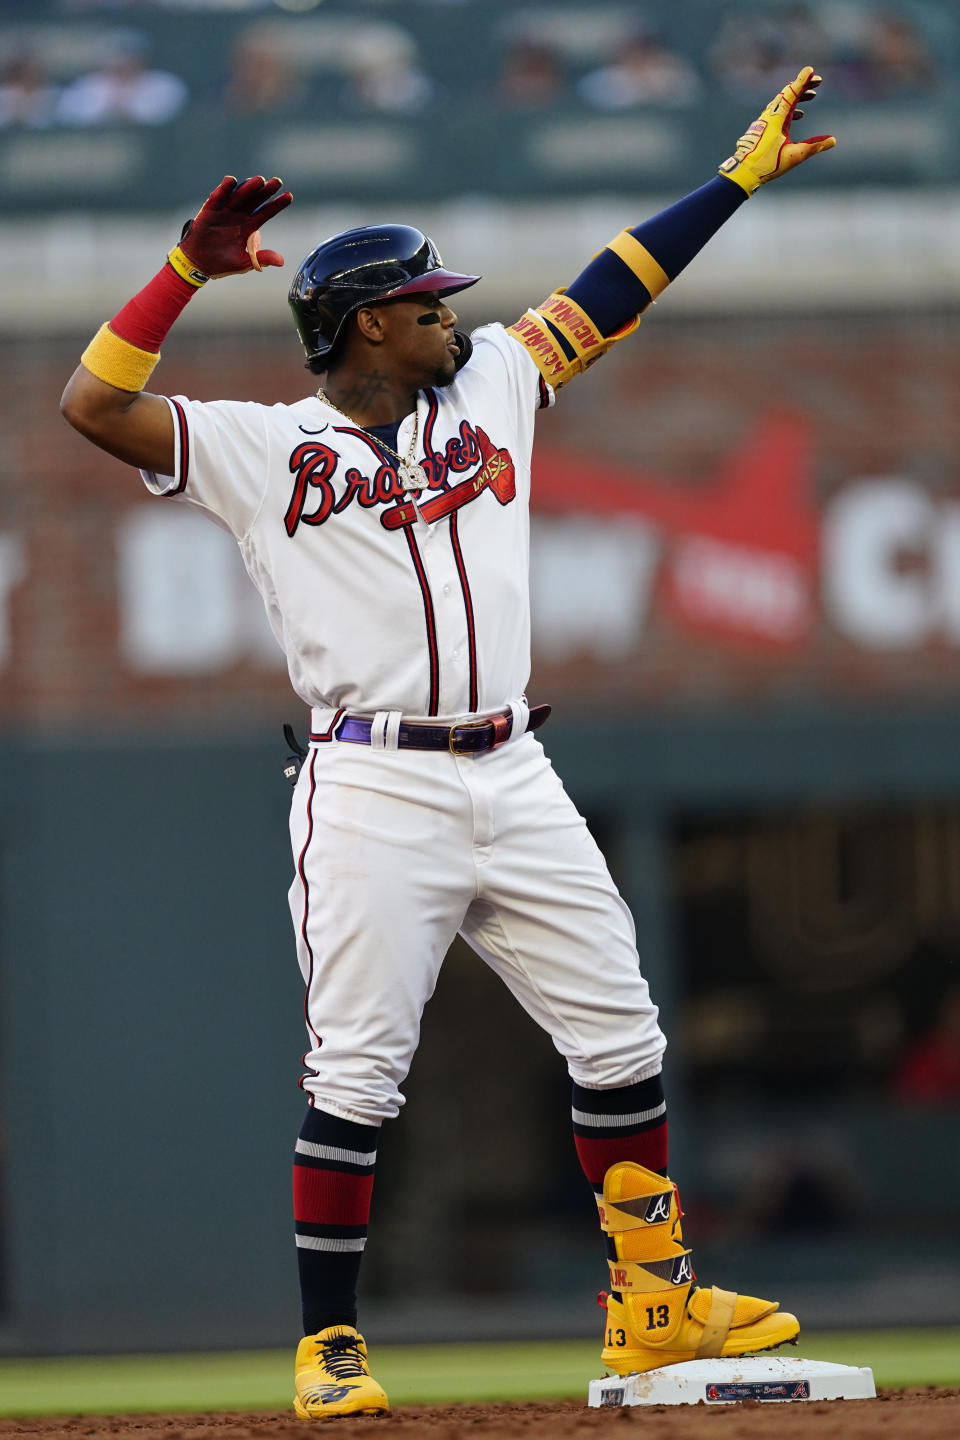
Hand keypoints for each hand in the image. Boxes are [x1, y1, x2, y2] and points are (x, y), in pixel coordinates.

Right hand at [177, 174, 292, 279]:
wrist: (199, 264)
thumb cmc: (222, 263)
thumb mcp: (245, 262)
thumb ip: (261, 258)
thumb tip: (282, 261)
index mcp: (248, 227)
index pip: (265, 213)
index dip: (277, 205)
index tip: (289, 196)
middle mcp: (238, 216)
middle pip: (255, 201)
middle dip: (266, 191)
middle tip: (277, 181)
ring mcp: (224, 212)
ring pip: (239, 196)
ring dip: (248, 187)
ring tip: (260, 180)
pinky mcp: (209, 211)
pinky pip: (217, 198)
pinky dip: (223, 189)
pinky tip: (231, 181)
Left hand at [719, 66, 835, 194]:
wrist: (744, 172)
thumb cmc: (766, 164)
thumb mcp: (794, 156)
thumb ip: (813, 147)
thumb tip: (832, 140)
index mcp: (776, 119)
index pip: (791, 94)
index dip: (802, 81)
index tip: (810, 70)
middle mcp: (769, 116)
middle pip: (787, 94)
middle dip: (803, 86)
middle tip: (818, 81)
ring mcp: (765, 121)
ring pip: (782, 102)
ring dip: (797, 96)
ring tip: (812, 96)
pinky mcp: (763, 127)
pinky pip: (778, 111)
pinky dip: (790, 108)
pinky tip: (799, 115)